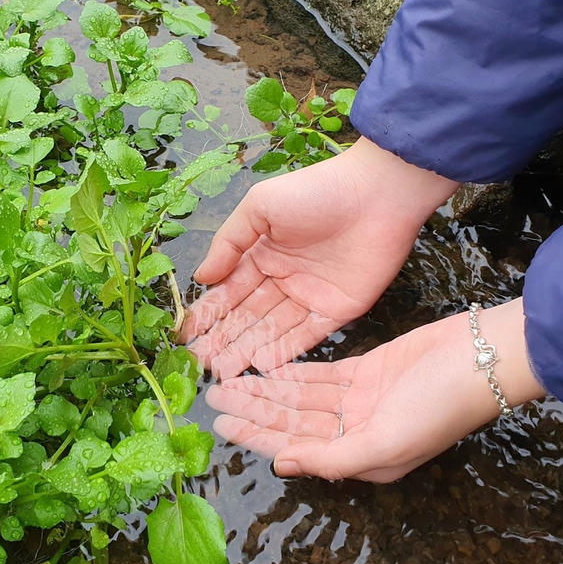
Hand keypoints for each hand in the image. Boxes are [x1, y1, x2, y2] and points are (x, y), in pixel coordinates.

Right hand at [180, 138, 457, 378]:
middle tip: (200, 363)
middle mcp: (283, 278)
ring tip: (223, 371)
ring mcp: (311, 296)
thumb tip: (201, 277)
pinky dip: (286, 350)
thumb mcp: (259, 208)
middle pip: (248, 316)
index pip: (230, 291)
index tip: (186, 336)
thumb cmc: (314, 192)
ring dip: (248, 350)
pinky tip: (262, 366)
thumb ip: (229, 244)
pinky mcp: (339, 310)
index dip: (209, 314)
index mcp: (263, 253)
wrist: (377, 193)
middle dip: (223, 339)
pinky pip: (308, 335)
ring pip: (273, 329)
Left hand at [205, 299, 544, 481]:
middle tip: (213, 397)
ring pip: (302, 397)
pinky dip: (293, 372)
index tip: (222, 425)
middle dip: (255, 411)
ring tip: (229, 380)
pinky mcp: (368, 370)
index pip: (296, 448)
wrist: (483, 358)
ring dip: (267, 390)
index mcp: (361, 459)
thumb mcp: (384, 442)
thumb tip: (282, 466)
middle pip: (293, 422)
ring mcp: (362, 400)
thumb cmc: (438, 406)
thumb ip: (331, 458)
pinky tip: (264, 366)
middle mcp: (357, 432)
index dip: (258, 436)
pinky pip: (320, 374)